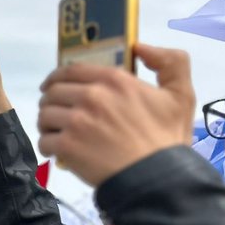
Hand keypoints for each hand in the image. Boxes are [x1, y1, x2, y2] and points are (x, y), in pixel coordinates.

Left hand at [37, 44, 194, 186]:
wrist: (157, 178)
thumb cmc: (166, 140)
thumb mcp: (180, 95)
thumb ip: (169, 62)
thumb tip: (140, 46)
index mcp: (115, 80)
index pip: (72, 70)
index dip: (57, 77)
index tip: (53, 85)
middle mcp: (92, 96)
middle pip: (53, 92)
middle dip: (51, 102)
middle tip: (57, 113)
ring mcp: (77, 121)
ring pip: (44, 115)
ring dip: (47, 124)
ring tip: (57, 133)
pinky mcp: (67, 146)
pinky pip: (44, 141)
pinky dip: (48, 147)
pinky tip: (59, 151)